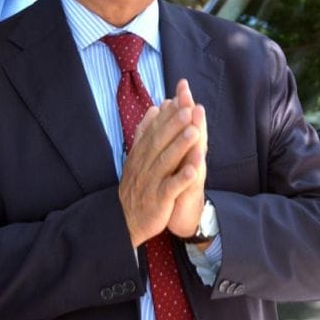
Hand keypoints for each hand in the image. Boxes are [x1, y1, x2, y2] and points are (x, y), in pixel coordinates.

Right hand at [119, 87, 201, 247]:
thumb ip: (146, 132)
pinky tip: (194, 170)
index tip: (178, 98)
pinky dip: (182, 179)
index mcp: (141, 153)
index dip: (166, 115)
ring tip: (194, 132)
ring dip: (180, 146)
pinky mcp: (159, 201)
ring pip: (166, 162)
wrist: (125, 220)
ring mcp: (151, 183)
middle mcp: (144, 165)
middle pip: (159, 142)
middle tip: (188, 109)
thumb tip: (154, 108)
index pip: (153, 130)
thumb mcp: (137, 156)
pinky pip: (171, 188)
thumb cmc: (137, 185)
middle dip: (174, 125)